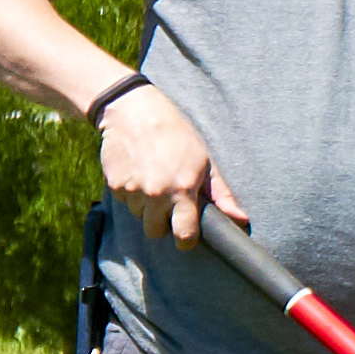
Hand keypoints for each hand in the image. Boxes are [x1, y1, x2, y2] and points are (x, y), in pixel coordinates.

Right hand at [98, 84, 244, 243]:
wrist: (134, 113)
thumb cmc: (177, 135)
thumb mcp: (205, 161)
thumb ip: (221, 194)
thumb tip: (241, 219)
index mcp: (182, 189)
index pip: (183, 233)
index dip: (186, 240)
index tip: (187, 237)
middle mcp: (156, 194)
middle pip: (155, 231)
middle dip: (162, 224)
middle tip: (169, 205)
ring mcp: (132, 190)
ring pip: (139, 216)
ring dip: (146, 207)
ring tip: (154, 181)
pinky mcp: (114, 184)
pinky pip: (124, 201)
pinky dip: (131, 194)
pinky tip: (139, 174)